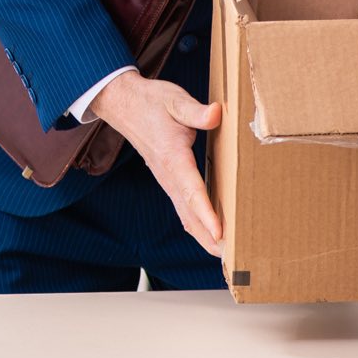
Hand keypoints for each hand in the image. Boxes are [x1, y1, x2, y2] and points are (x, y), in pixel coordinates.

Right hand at [89, 71, 222, 255]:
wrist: (124, 105)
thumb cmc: (151, 102)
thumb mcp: (175, 100)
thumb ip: (195, 111)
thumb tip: (216, 114)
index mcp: (172, 157)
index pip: (191, 190)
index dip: (206, 213)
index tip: (221, 232)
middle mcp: (168, 175)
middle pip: (189, 215)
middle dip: (210, 238)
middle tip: (233, 257)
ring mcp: (167, 181)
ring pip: (186, 216)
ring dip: (205, 237)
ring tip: (226, 254)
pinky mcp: (168, 181)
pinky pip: (183, 209)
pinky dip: (198, 226)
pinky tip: (210, 234)